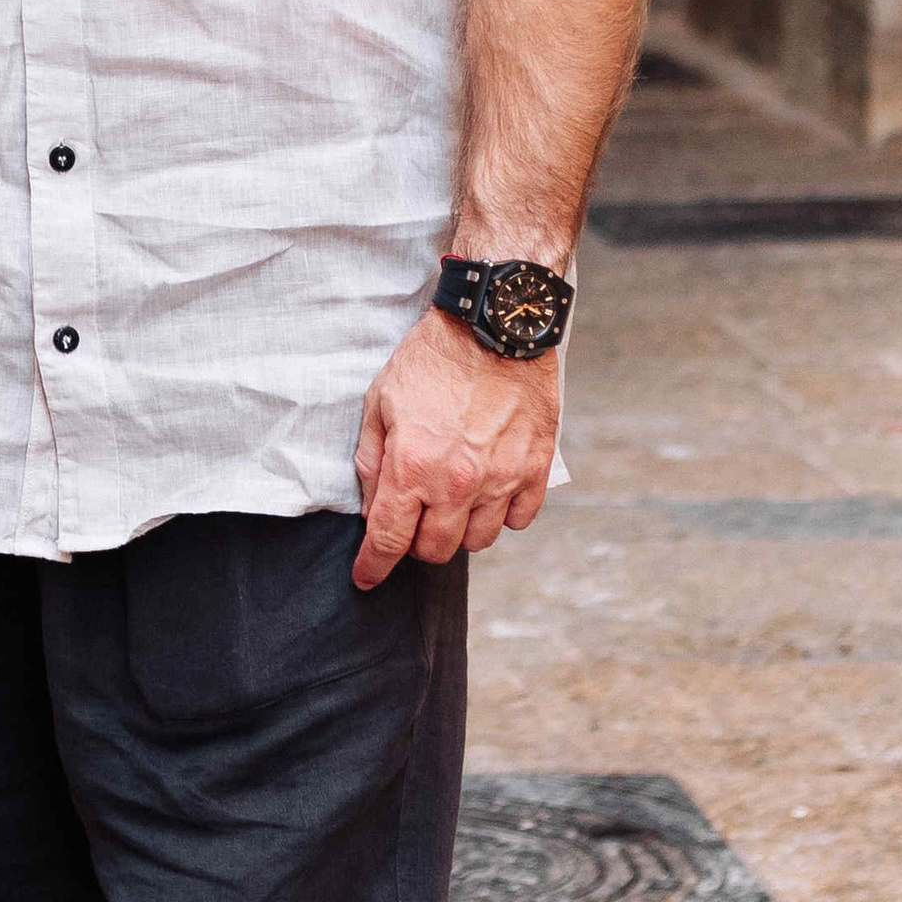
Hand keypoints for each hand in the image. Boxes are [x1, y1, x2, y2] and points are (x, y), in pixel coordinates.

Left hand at [352, 315, 555, 589]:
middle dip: (416, 544)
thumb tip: (371, 505)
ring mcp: (501, 478)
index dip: (373, 567)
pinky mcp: (535, 468)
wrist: (494, 323)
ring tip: (453, 502)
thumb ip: (372, 459)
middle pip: (435, 550)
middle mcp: (457, 483)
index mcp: (412, 467)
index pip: (387, 540)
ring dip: (461, 530)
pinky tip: (490, 492)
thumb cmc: (433, 359)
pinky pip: (519, 520)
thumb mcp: (381, 401)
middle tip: (414, 519)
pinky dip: (503, 515)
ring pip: (479, 541)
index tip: (367, 577)